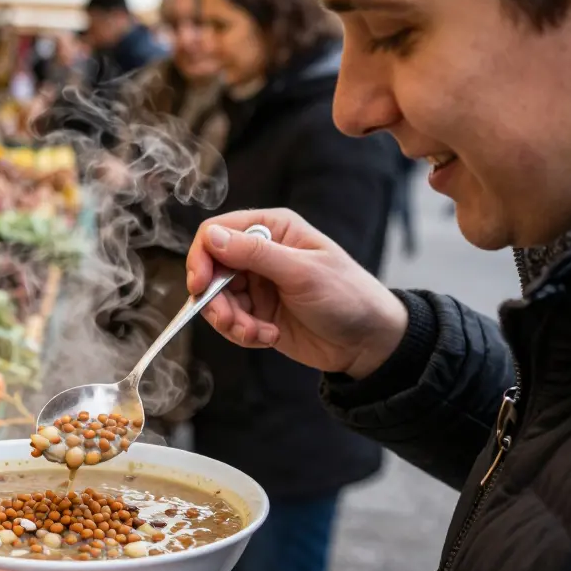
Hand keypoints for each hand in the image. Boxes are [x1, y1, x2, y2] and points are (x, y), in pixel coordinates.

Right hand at [187, 208, 407, 379]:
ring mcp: (257, 284)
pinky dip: (243, 333)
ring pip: (217, 300)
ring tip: (256, 334)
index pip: (217, 232)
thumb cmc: (347, 296)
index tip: (201, 286)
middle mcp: (259, 253)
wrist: (369, 342)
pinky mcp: (258, 312)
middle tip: (230, 321)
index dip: (202, 257)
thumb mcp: (302, 272)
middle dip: (216, 300)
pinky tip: (268, 338)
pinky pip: (231, 321)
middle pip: (211, 270)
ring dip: (231, 321)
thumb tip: (211, 237)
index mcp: (272, 229)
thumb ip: (254, 254)